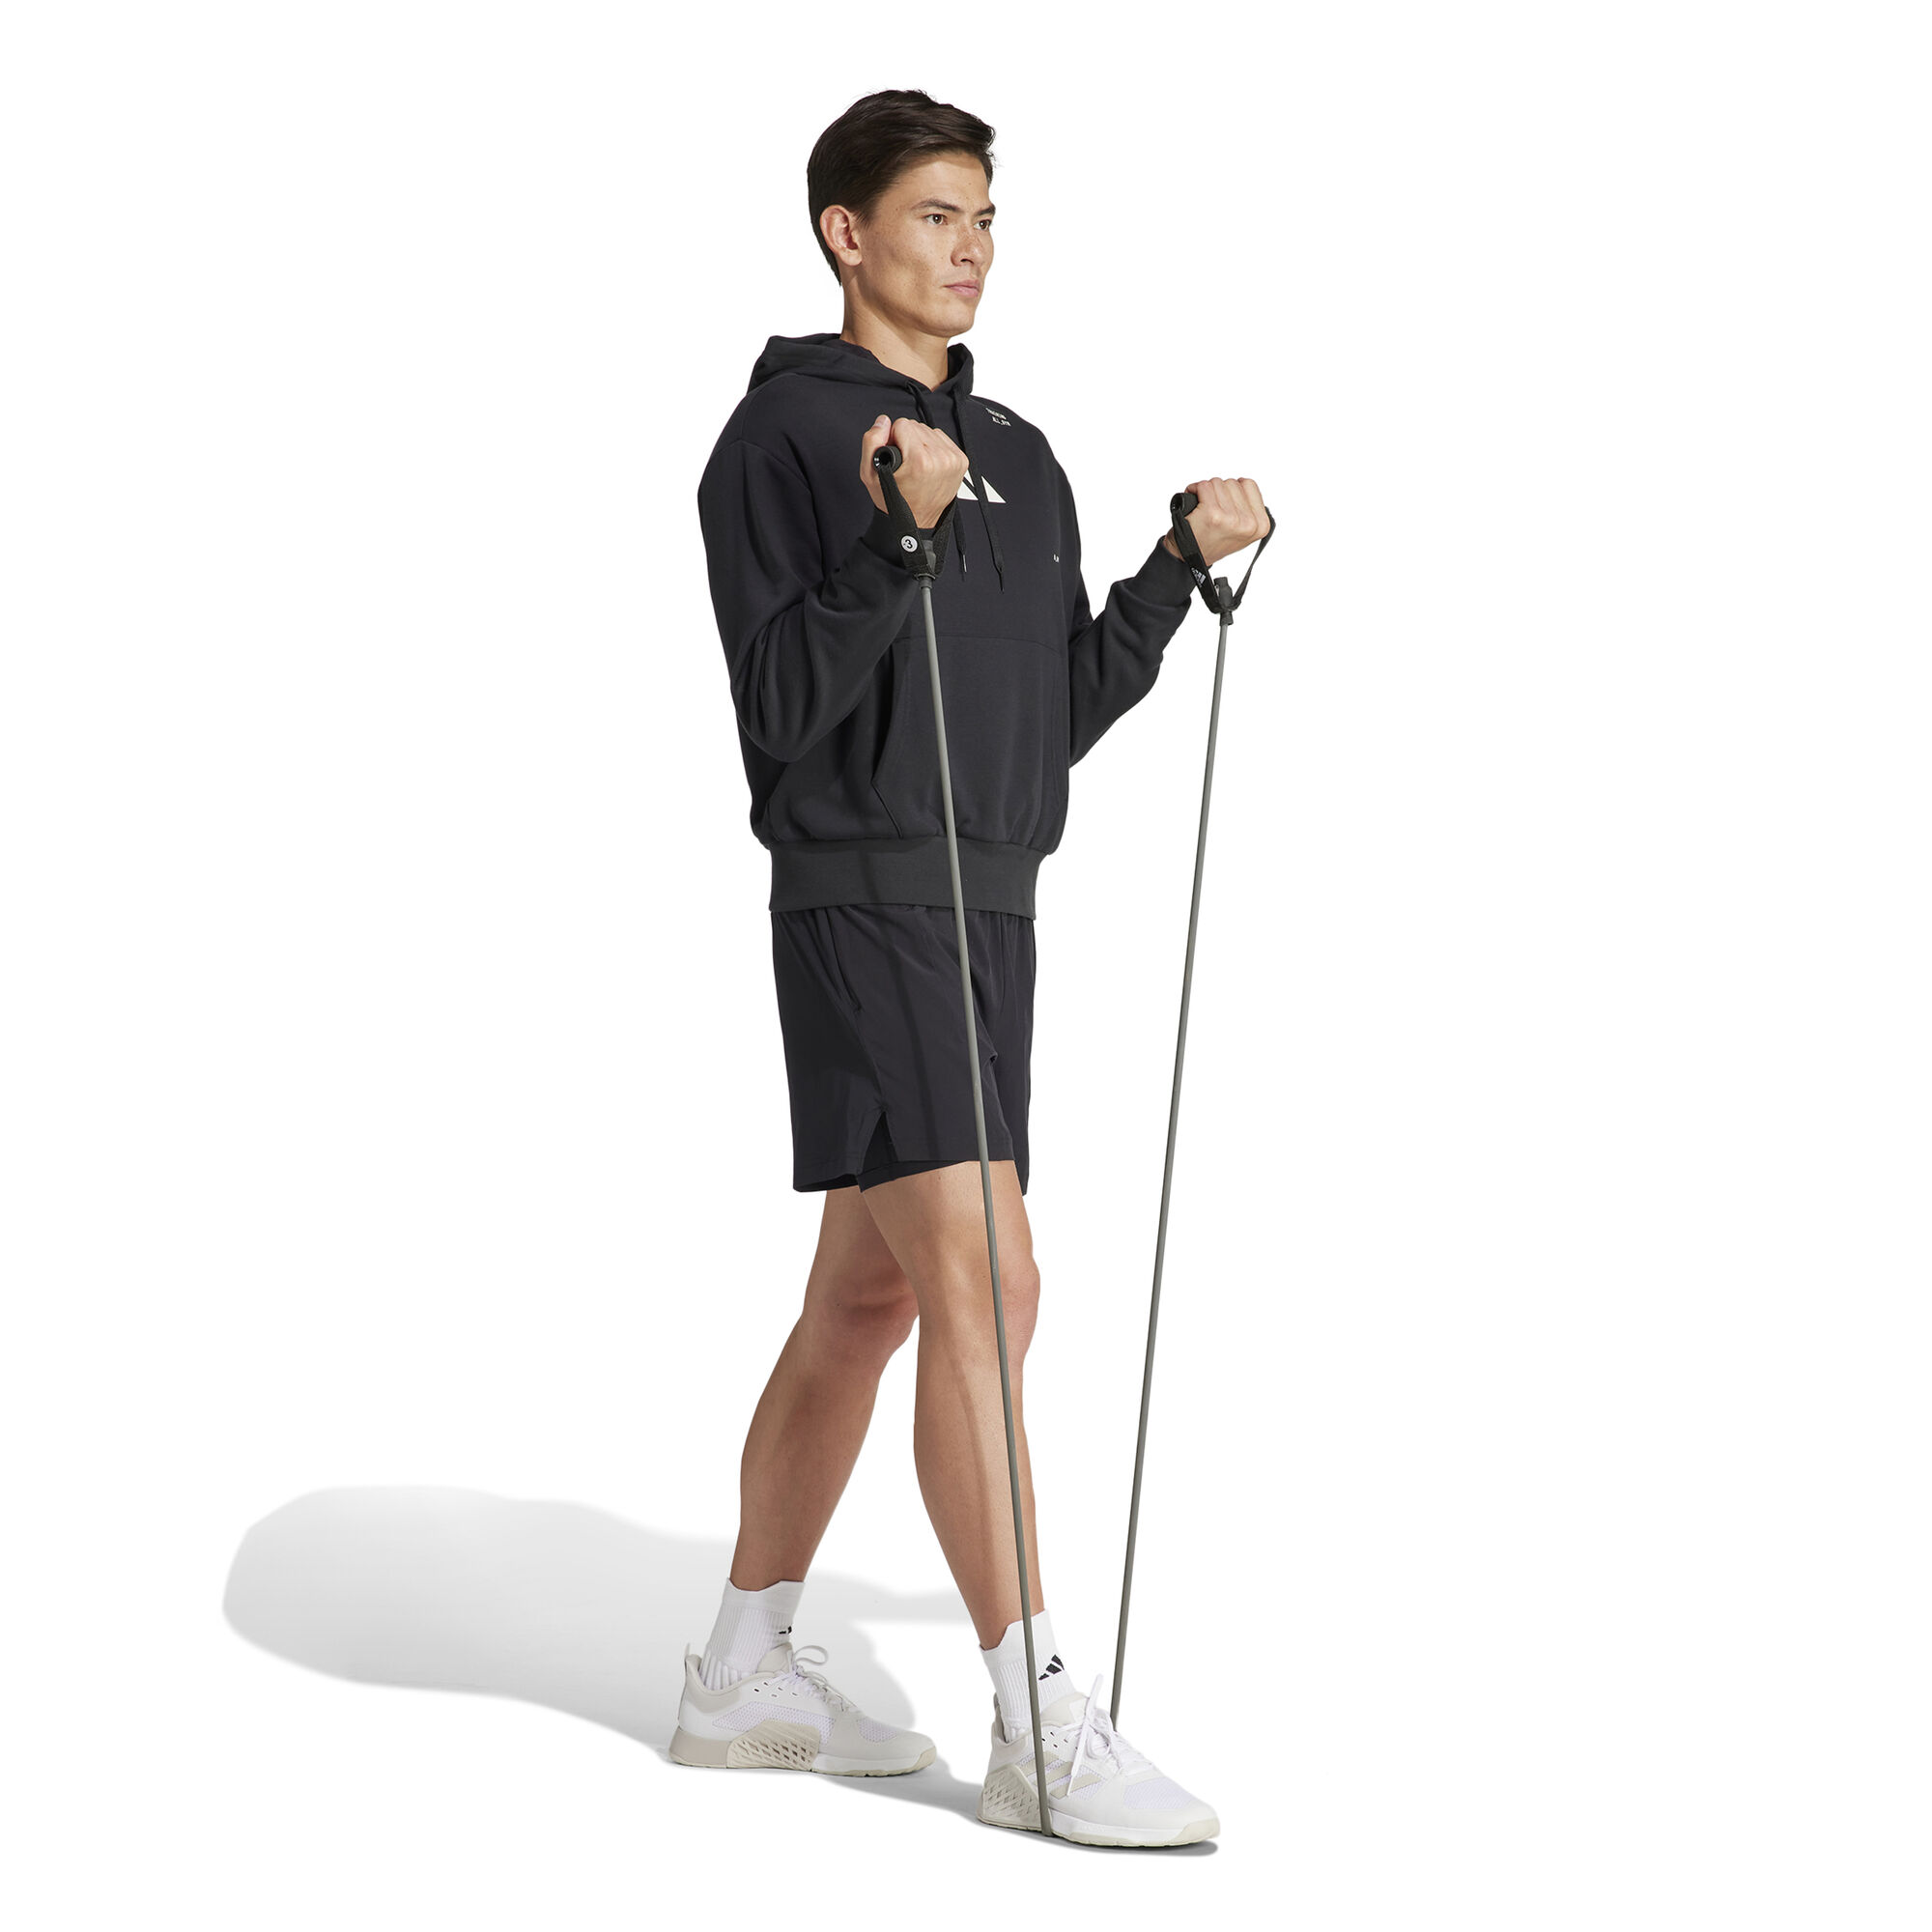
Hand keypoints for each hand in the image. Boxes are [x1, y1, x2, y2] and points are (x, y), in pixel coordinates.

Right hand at [860, 414, 969, 528]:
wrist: (916, 522)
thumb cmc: (895, 502)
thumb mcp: (870, 474)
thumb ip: (872, 442)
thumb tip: (883, 422)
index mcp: (920, 461)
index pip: (903, 424)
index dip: (893, 438)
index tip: (896, 456)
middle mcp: (940, 459)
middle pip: (917, 426)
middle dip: (907, 441)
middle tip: (905, 463)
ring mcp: (953, 460)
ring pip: (929, 431)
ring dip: (920, 444)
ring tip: (916, 465)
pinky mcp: (961, 461)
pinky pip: (942, 439)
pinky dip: (933, 448)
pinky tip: (927, 464)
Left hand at [1161, 476, 1270, 569]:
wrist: (1190, 555)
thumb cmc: (1212, 542)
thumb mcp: (1242, 530)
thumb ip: (1249, 508)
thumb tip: (1242, 484)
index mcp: (1260, 525)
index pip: (1249, 484)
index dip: (1234, 489)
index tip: (1226, 502)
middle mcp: (1248, 522)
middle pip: (1233, 483)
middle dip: (1220, 491)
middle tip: (1213, 509)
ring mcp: (1230, 518)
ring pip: (1218, 482)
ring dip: (1207, 491)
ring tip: (1204, 508)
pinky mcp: (1212, 513)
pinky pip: (1204, 486)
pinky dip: (1195, 489)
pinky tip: (1194, 501)